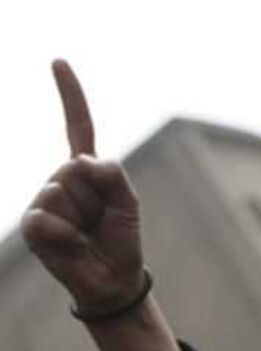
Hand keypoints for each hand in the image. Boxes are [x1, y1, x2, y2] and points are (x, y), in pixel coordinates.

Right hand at [21, 59, 144, 314]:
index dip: (69, 95)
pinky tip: (73, 244)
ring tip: (87, 234)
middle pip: (76, 167)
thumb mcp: (128, 205)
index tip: (58, 61)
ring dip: (82, 215)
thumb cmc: (121, 241)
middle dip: (97, 195)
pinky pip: (46, 216)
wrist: (111, 280)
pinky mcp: (33, 224)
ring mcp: (44, 200)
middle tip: (101, 220)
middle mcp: (62, 180)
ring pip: (60, 189)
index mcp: (88, 171)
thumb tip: (83, 161)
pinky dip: (65, 233)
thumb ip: (113, 177)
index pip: (78, 126)